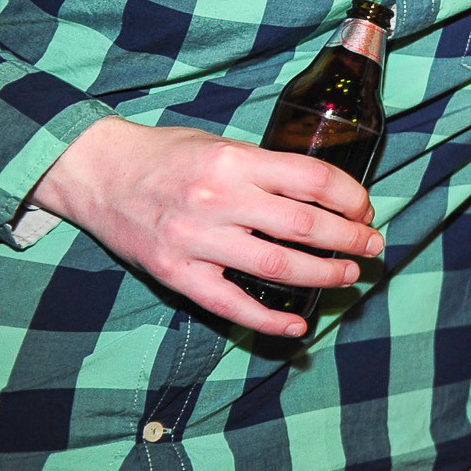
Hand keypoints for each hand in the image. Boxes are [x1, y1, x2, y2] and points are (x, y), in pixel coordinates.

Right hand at [30, 116, 381, 337]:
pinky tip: (298, 326)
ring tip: (349, 274)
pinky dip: (269, 321)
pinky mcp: (176, 273)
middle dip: (351, 239)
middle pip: (306, 227)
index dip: (351, 198)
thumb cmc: (167, 154)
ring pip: (278, 267)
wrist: (97, 172)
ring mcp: (196, 240)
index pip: (314, 181)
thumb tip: (325, 196)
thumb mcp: (222, 144)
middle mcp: (218, 200)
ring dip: (324, 275)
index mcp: (236, 162)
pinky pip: (231, 305)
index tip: (366, 209)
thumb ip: (266, 169)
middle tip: (373, 244)